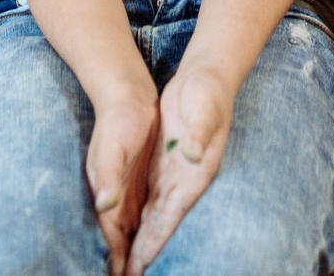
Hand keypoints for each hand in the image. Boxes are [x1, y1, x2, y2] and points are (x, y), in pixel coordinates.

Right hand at [86, 90, 160, 275]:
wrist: (127, 95)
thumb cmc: (118, 121)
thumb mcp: (113, 148)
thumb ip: (108, 177)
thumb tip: (105, 205)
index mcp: (108, 192)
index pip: (112, 234)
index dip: (117, 257)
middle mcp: (116, 195)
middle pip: (120, 237)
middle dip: (125, 261)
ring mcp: (127, 189)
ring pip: (131, 227)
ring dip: (135, 249)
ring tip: (141, 272)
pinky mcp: (139, 180)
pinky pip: (141, 213)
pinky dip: (143, 230)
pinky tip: (151, 240)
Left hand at [127, 69, 234, 271]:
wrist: (207, 76)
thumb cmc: (208, 93)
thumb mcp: (205, 109)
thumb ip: (200, 132)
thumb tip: (194, 153)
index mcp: (194, 175)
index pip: (171, 217)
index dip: (155, 242)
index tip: (140, 266)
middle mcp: (183, 182)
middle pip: (159, 226)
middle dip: (144, 253)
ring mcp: (173, 175)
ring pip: (152, 216)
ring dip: (139, 241)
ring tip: (124, 267)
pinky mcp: (163, 166)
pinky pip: (148, 199)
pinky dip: (138, 219)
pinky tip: (127, 232)